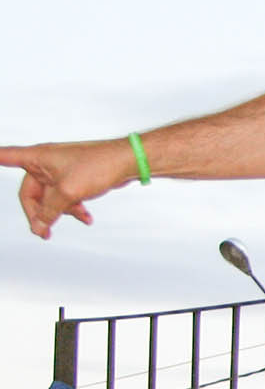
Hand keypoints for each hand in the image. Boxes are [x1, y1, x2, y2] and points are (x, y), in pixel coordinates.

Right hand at [0, 140, 135, 238]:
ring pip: (50, 198)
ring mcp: (59, 171)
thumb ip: (50, 211)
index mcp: (36, 158)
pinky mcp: (73, 178)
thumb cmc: (98, 165)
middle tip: (44, 232)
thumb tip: (39, 227)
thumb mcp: (67, 192)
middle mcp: (45, 163)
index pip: (4, 157)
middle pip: (30, 193)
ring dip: (61, 212)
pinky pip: (65, 197)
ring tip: (77, 219)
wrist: (127, 161)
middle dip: (39, 213)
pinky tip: (86, 218)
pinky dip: (74, 208)